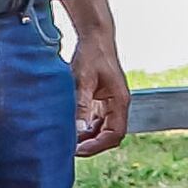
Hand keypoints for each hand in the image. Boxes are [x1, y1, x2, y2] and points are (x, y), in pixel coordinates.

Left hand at [71, 26, 130, 155]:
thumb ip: (81, 105)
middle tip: (69, 149)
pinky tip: (70, 127)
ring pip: (103, 130)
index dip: (98, 145)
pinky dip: (85, 128)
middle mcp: (117, 105)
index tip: (78, 149)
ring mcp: (110, 103)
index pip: (115, 134)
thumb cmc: (92, 55)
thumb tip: (77, 130)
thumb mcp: (83, 80)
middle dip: (92, 144)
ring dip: (88, 137)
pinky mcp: (102, 100)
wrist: (96, 38)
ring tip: (67, 139)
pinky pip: (97, 121)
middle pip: (110, 135)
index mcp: (119, 101)